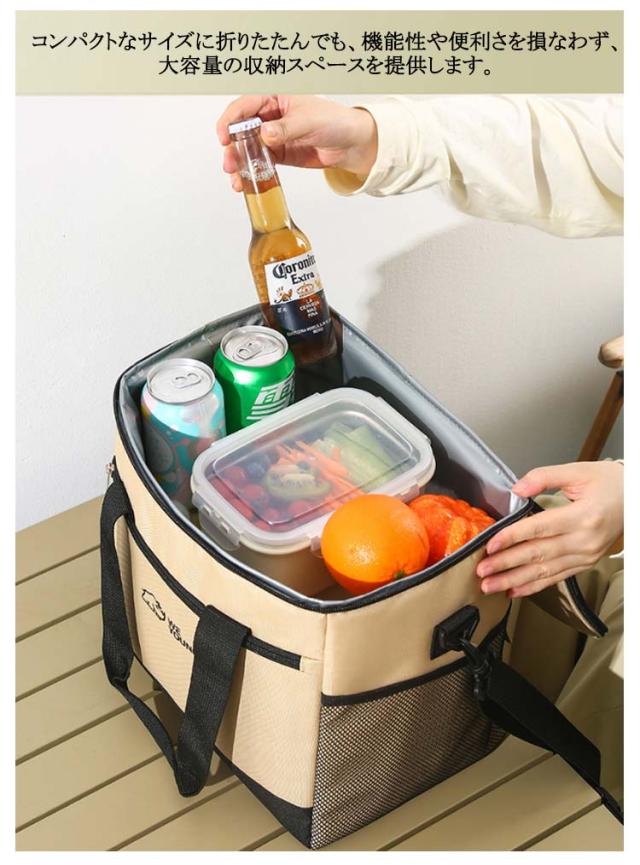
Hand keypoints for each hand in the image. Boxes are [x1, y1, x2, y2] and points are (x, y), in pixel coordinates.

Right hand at [216, 95, 377, 190]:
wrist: (352, 144)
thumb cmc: (334, 121)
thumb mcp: (308, 120)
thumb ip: (285, 128)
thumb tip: (265, 134)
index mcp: (274, 97)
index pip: (245, 105)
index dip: (231, 120)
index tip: (225, 137)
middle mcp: (270, 115)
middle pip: (241, 129)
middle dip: (232, 148)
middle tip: (229, 164)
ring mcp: (272, 136)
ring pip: (247, 149)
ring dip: (239, 164)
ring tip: (237, 180)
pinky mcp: (278, 155)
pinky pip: (259, 163)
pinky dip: (251, 173)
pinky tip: (247, 183)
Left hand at [476, 461, 622, 597]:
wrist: (637, 501)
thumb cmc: (611, 484)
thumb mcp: (578, 471)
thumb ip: (544, 477)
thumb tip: (516, 489)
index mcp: (583, 516)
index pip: (539, 528)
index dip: (512, 537)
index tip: (490, 545)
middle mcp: (585, 540)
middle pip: (538, 554)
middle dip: (506, 564)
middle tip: (482, 571)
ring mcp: (586, 555)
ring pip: (545, 570)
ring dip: (514, 579)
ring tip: (490, 585)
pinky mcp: (586, 563)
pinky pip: (557, 577)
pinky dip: (534, 586)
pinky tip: (515, 590)